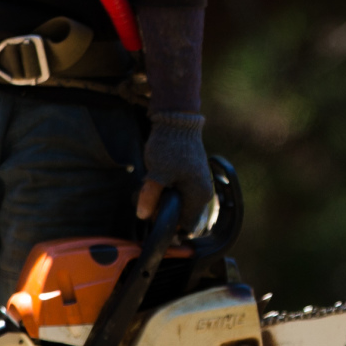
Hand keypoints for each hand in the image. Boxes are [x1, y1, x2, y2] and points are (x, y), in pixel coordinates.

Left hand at [138, 111, 211, 232]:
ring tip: (149, 188)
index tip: (151, 217)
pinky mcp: (190, 175)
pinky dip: (165, 189)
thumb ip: (150, 197)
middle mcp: (202, 192)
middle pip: (180, 215)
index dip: (166, 225)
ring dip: (162, 199)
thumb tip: (143, 216)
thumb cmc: (170, 147)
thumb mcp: (157, 173)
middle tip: (146, 201)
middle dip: (161, 211)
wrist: (177, 120)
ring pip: (177, 203)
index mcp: (199, 196)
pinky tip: (155, 180)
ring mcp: (197, 183)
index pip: (184, 225)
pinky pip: (177, 191)